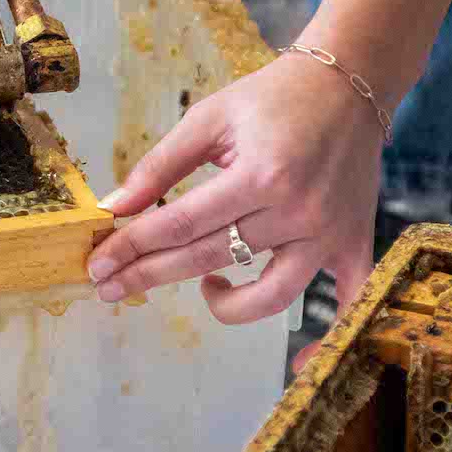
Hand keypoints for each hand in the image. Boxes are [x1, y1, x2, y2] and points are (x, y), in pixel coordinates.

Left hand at [85, 51, 385, 326]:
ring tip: (202, 289)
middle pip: (210, 259)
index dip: (133, 246)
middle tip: (109, 288)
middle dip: (150, 275)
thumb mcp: (210, 117)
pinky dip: (328, 341)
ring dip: (226, 306)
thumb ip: (162, 164)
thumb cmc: (273, 97)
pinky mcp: (354, 242)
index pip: (180, 224)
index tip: (97, 264)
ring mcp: (327, 233)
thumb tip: (115, 205)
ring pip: (270, 296)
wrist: (349, 83)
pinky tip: (297, 368)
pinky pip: (347, 301)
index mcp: (259, 175)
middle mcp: (296, 211)